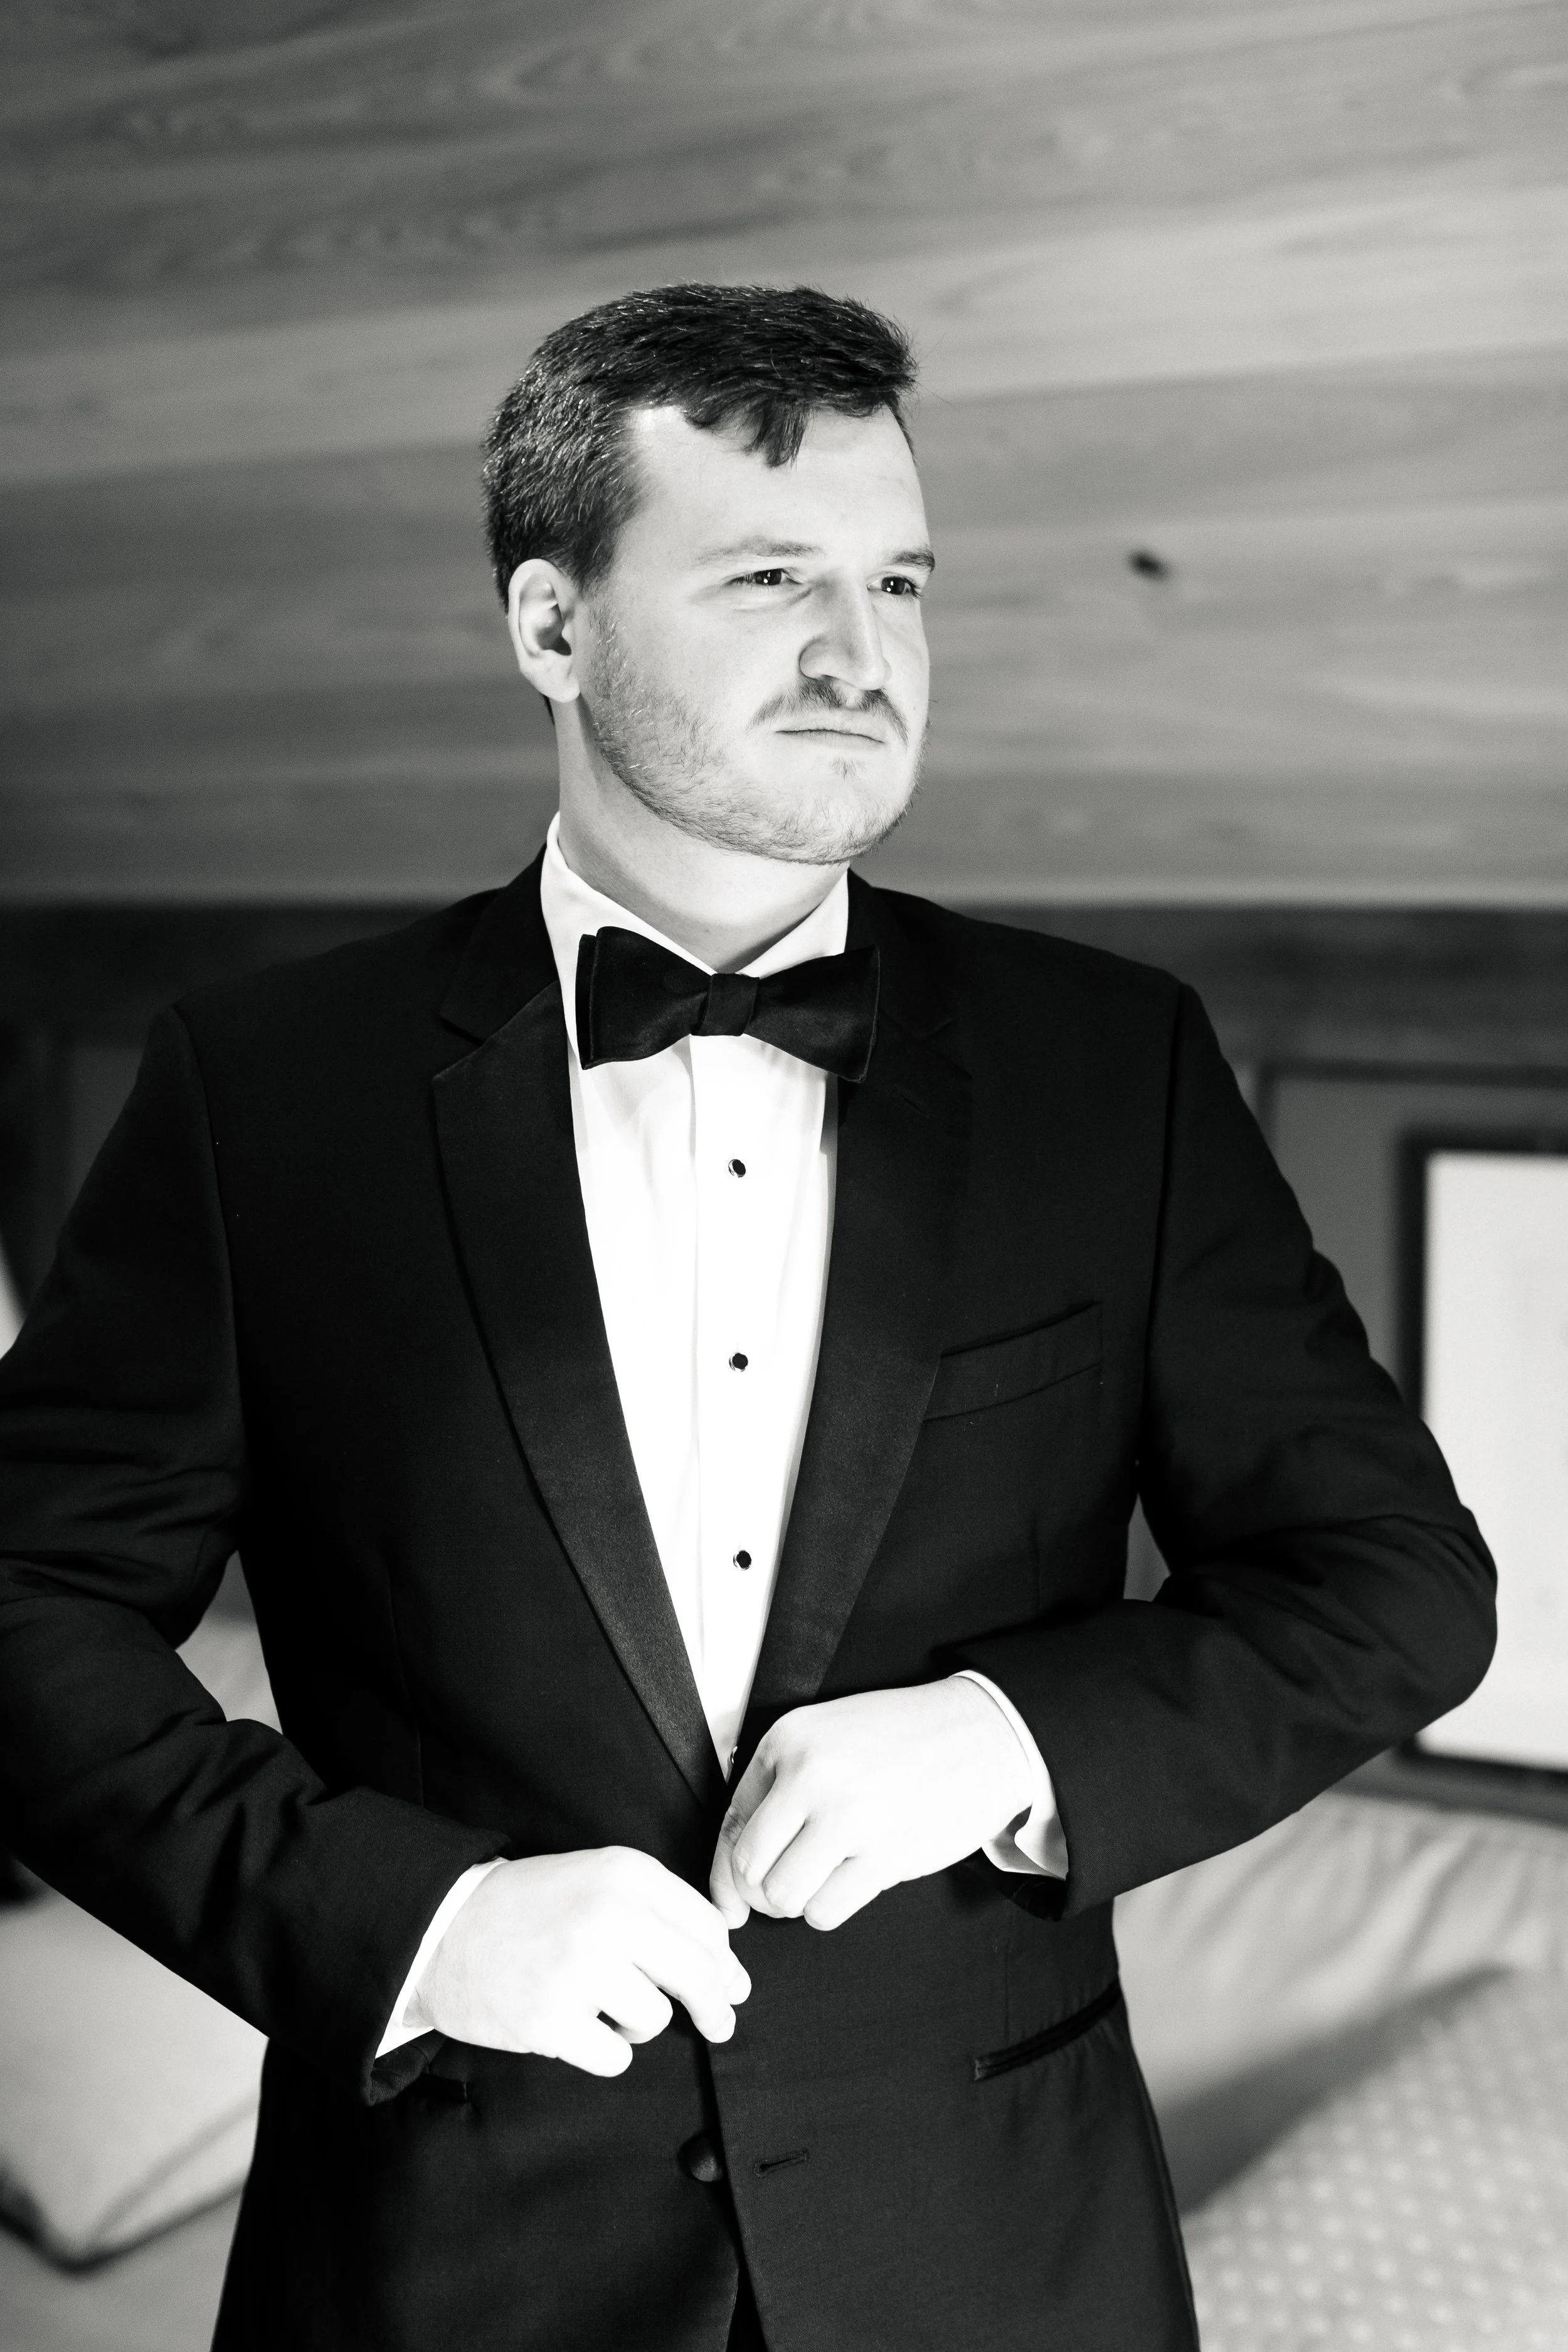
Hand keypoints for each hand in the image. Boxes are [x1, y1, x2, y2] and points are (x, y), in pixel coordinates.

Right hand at [416, 1847, 749, 2077]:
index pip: (708, 1926)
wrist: (445, 1930)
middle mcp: (610, 1915)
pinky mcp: (552, 2021)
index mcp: (627, 1873)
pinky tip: (579, 2027)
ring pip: (657, 2018)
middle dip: (716, 2006)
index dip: (725, 1963)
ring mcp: (580, 1969)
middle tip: (720, 2024)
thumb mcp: (599, 1881)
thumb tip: (731, 1976)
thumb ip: (662, 1914)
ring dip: (640, 2024)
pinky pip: (617, 2057)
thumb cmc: (530, 1908)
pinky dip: (606, 2051)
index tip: (730, 1985)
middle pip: (698, 1973)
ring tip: (604, 2007)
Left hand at [709, 1677, 1032, 1933]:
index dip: (725, 1872)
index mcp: (790, 1738)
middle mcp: (811, 1774)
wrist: (980, 1734)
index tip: (733, 1899)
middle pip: (749, 1868)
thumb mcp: (826, 1736)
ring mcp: (848, 1816)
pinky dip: (829, 1909)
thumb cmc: (901, 1739)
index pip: (731, 1823)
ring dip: (798, 1901)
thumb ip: (777, 1789)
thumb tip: (732, 1878)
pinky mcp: (884, 1854)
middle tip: (788, 1885)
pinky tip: (851, 1882)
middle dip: (761, 1891)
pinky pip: (825, 1911)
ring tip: (823, 1880)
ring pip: (782, 1896)